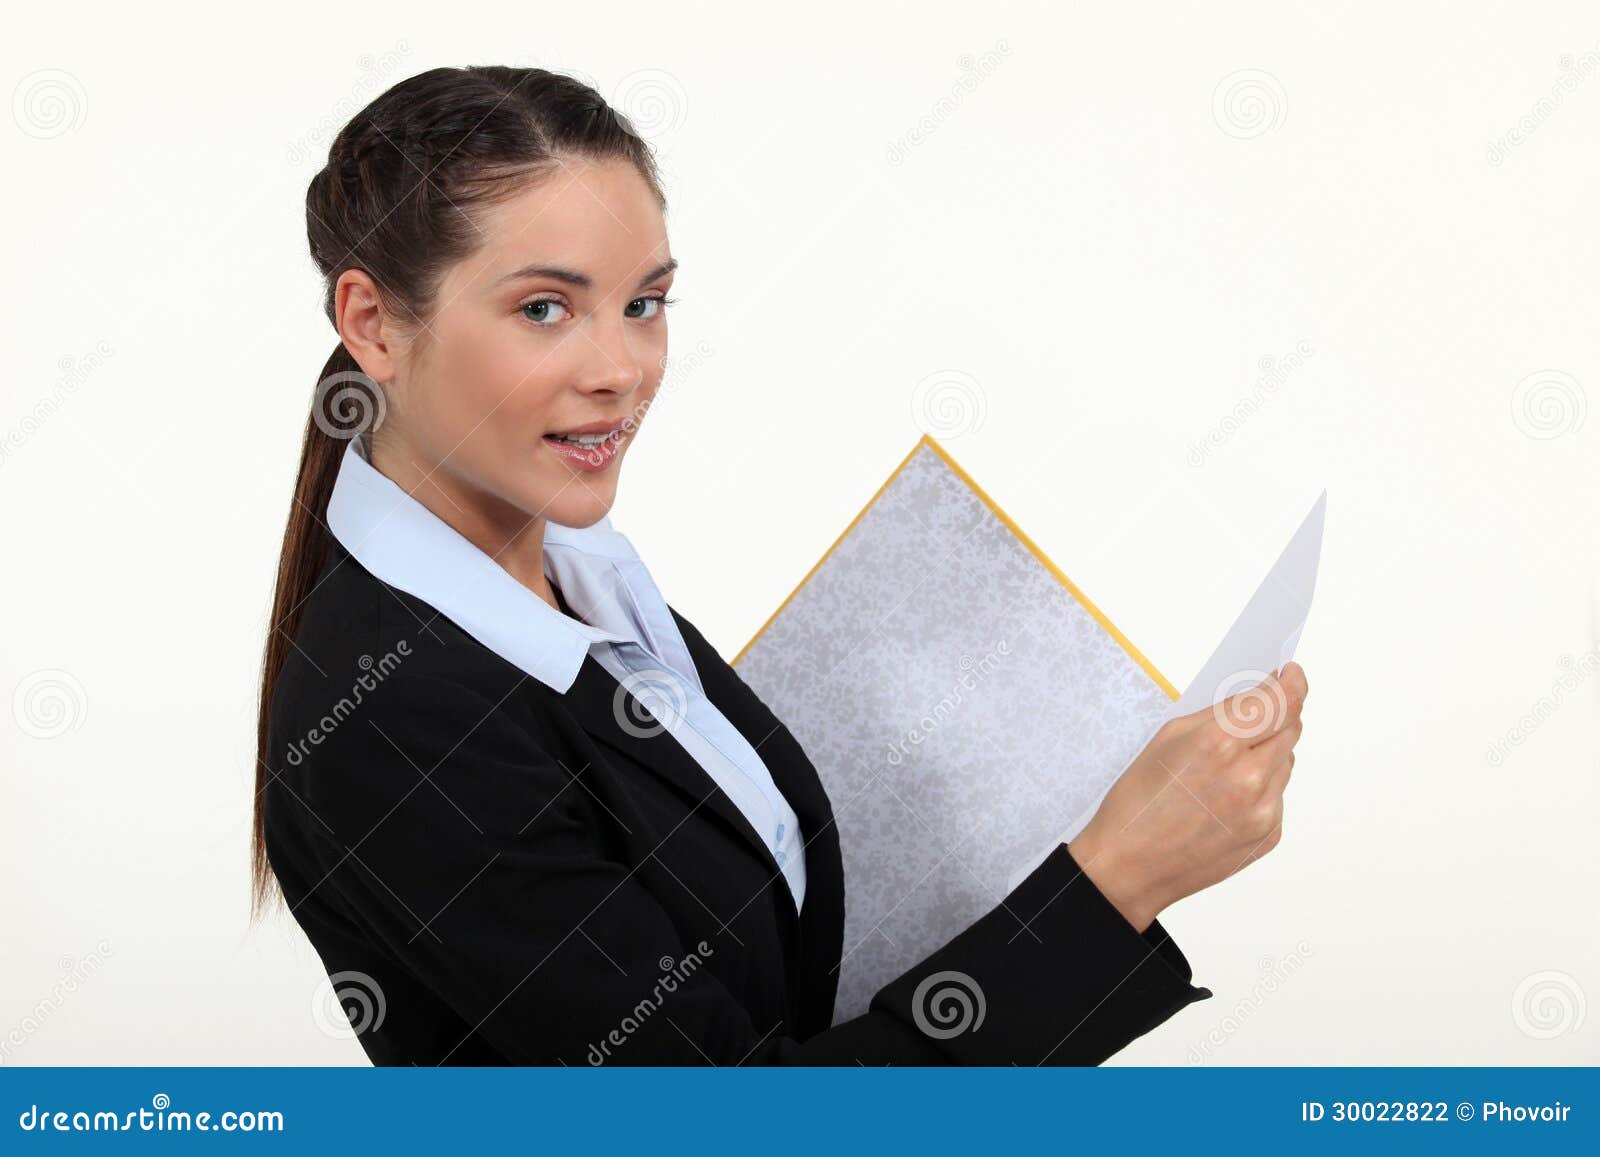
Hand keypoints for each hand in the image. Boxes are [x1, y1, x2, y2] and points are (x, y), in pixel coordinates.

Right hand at [1067, 662, 1308, 931]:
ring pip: (1286, 762)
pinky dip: (1261, 788)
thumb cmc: (1138, 803)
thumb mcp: (1167, 740)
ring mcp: (1263, 812)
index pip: (1280, 701)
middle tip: (1252, 718)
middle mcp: (1250, 779)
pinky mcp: (1269, 836)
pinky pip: (1278, 796)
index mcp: (1219, 745)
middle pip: (1290, 728)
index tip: (1292, 674)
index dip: (1292, 682)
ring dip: (1267, 753)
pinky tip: (1225, 798)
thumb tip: (1256, 699)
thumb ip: (1218, 716)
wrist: (1130, 867)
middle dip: (1276, 716)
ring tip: (1225, 768)